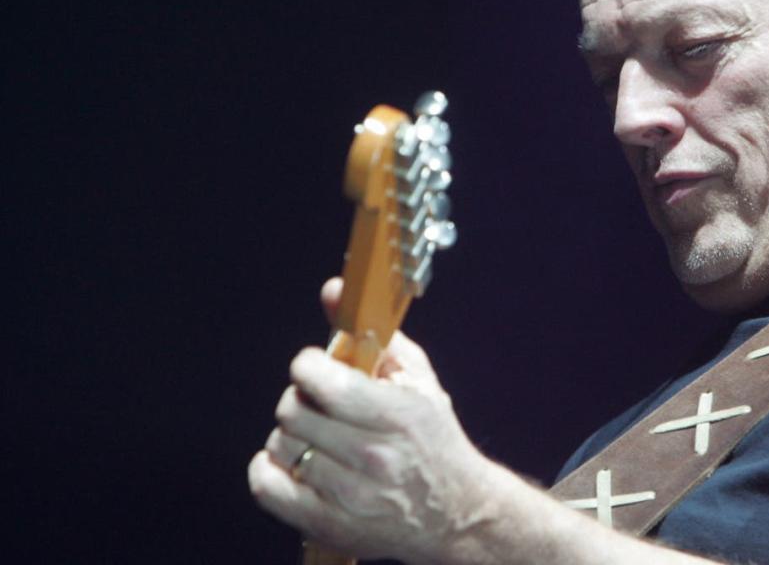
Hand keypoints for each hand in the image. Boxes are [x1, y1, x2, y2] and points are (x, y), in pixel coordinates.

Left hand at [248, 279, 496, 561]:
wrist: (454, 511)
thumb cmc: (433, 438)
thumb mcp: (416, 379)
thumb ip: (374, 333)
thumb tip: (333, 290)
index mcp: (400, 415)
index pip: (325, 383)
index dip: (309, 365)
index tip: (315, 366)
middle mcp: (375, 456)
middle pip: (293, 410)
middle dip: (302, 398)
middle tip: (319, 402)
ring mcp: (350, 495)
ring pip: (280, 445)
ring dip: (292, 434)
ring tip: (317, 435)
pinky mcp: (327, 524)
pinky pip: (267, 486)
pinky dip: (270, 469)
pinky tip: (294, 460)